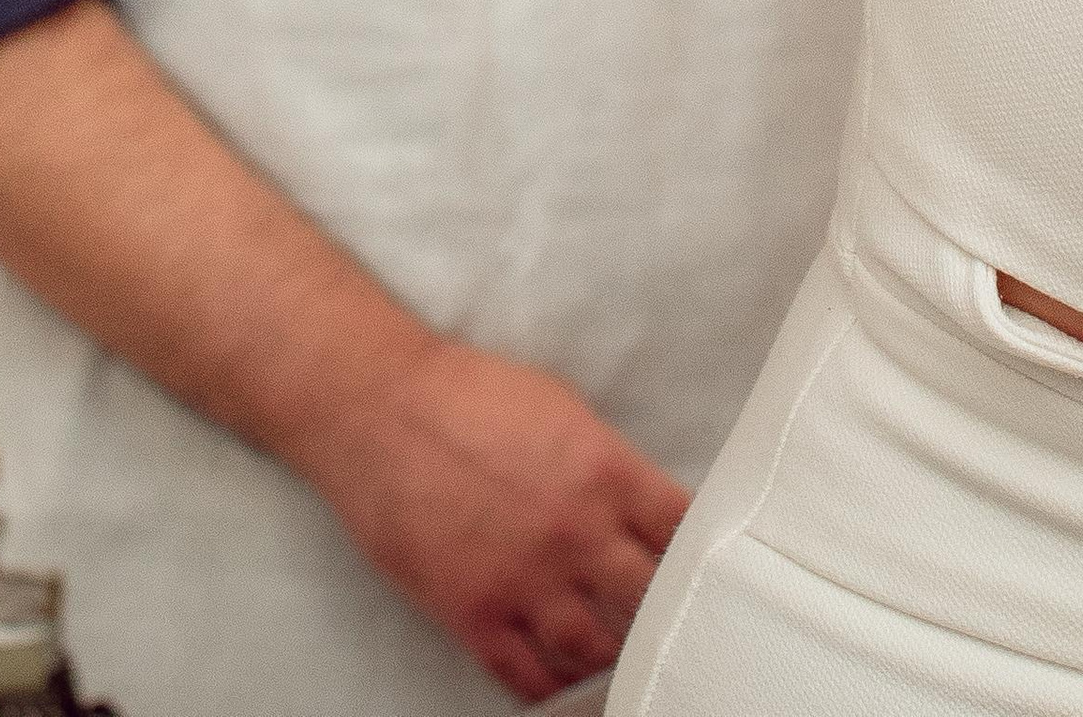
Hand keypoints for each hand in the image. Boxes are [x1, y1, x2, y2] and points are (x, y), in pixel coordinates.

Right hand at [304, 327, 688, 700]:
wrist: (379, 407)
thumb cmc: (466, 393)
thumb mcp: (560, 406)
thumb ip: (607, 464)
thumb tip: (641, 508)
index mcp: (605, 471)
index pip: (684, 531)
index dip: (699, 552)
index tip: (703, 565)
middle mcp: (576, 533)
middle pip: (652, 600)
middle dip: (663, 609)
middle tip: (667, 618)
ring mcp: (526, 581)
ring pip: (598, 651)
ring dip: (615, 656)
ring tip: (622, 655)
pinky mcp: (476, 615)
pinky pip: (529, 678)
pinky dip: (553, 687)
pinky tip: (563, 680)